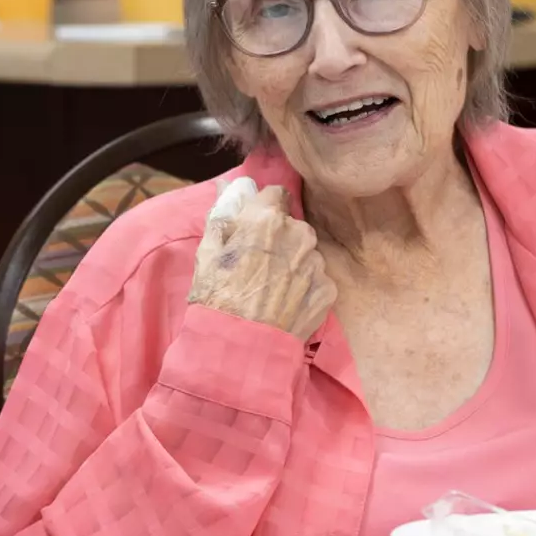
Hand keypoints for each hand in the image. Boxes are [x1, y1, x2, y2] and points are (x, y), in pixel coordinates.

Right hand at [188, 182, 336, 342]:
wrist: (241, 346)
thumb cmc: (217, 297)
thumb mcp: (207, 252)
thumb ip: (222, 214)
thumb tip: (230, 188)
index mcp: (267, 219)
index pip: (276, 194)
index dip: (264, 208)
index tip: (256, 226)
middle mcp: (299, 234)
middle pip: (293, 225)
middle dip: (280, 237)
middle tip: (261, 262)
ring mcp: (316, 263)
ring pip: (306, 252)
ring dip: (294, 262)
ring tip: (273, 287)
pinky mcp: (327, 290)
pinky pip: (316, 279)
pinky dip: (304, 287)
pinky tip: (286, 303)